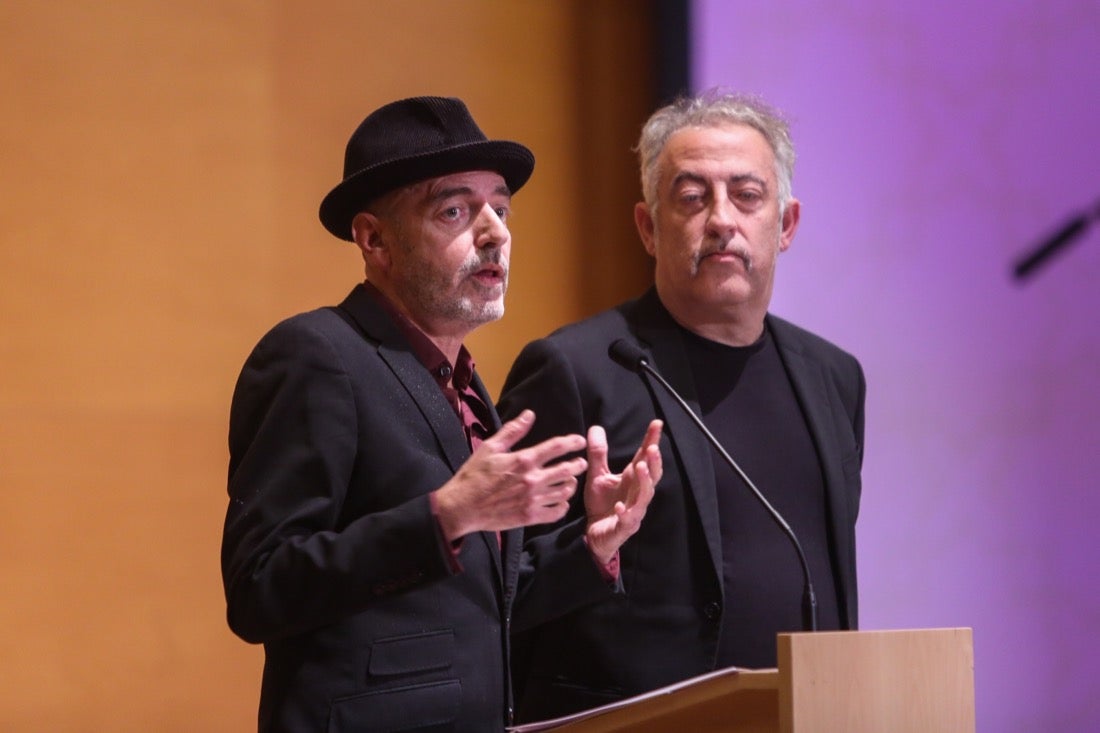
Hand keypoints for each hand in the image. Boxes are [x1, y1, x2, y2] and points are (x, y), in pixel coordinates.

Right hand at [434, 410, 587, 540]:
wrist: (461, 507)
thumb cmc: (473, 476)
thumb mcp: (490, 448)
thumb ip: (513, 431)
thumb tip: (530, 414)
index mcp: (523, 460)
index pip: (556, 447)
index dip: (572, 442)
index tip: (580, 441)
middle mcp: (532, 479)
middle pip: (566, 470)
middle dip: (578, 464)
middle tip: (581, 462)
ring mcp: (532, 500)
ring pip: (564, 491)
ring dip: (571, 484)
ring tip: (571, 481)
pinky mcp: (529, 517)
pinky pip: (556, 512)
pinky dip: (562, 506)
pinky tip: (560, 502)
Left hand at [583, 419, 662, 564]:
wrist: (595, 534)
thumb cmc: (602, 504)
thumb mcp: (597, 475)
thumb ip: (598, 454)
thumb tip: (595, 427)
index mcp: (632, 479)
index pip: (645, 457)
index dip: (652, 441)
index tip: (657, 423)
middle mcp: (637, 493)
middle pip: (652, 476)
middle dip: (654, 463)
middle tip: (652, 448)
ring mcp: (634, 511)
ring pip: (644, 496)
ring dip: (644, 482)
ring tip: (640, 468)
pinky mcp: (625, 526)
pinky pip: (628, 519)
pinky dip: (626, 513)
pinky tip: (620, 506)